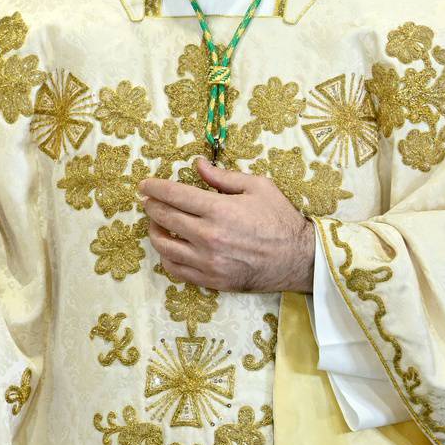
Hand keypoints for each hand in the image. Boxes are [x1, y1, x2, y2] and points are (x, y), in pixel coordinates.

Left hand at [137, 158, 313, 292]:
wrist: (300, 259)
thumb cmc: (280, 219)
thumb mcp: (257, 187)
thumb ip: (222, 176)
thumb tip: (197, 164)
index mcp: (219, 210)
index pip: (173, 195)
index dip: (154, 188)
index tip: (144, 185)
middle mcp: (209, 236)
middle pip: (164, 217)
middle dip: (151, 205)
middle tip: (148, 200)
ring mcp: (208, 261)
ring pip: (163, 244)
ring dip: (154, 230)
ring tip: (157, 221)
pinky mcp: (211, 280)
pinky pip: (175, 269)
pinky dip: (166, 255)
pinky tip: (169, 245)